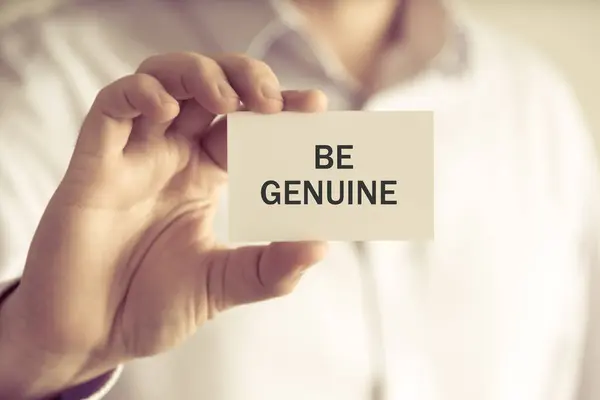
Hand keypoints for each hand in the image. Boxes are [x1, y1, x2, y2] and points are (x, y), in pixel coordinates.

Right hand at [0, 52, 327, 398]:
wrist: (90, 336)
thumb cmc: (152, 306)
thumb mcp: (223, 285)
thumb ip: (271, 269)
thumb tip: (322, 245)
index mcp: (204, 176)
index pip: (245, 123)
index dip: (279, 107)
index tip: (315, 104)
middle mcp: (171, 156)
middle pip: (208, 86)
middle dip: (243, 76)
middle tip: (272, 98)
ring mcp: (132, 155)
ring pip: (161, 78)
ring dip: (198, 74)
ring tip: (228, 99)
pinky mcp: (93, 164)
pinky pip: (112, 107)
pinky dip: (141, 95)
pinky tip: (166, 113)